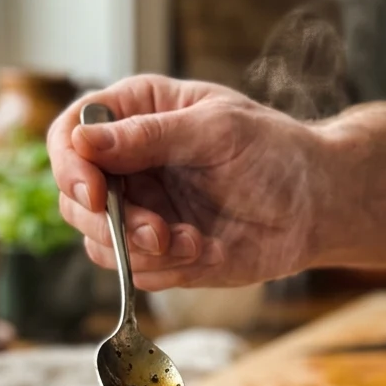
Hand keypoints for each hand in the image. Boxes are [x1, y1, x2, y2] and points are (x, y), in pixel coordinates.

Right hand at [47, 74, 335, 289]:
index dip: (70, 166)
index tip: (94, 193)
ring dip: (137, 251)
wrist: (315, 206)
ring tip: (189, 242)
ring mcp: (140, 211)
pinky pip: (133, 270)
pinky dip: (162, 268)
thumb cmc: (273, 151)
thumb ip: (148, 136)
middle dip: (108, 221)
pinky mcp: (158, 253)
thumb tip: (81, 141)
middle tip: (154, 232)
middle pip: (74, 197)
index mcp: (135, 115)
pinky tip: (202, 251)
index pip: (70, 135)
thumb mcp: (215, 130)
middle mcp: (127, 164)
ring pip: (97, 241)